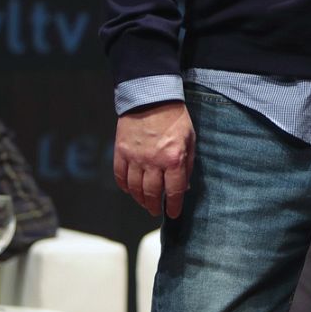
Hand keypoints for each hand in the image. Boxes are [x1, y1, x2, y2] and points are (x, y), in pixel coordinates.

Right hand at [114, 101, 196, 217]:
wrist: (152, 97)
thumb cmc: (175, 118)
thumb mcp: (190, 140)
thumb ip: (188, 164)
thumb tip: (184, 187)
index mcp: (174, 159)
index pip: (173, 191)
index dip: (173, 206)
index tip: (173, 214)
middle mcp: (153, 161)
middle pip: (151, 193)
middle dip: (154, 206)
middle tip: (155, 211)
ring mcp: (135, 157)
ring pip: (134, 188)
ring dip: (139, 199)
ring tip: (144, 203)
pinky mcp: (121, 151)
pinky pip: (120, 176)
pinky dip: (124, 186)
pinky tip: (129, 190)